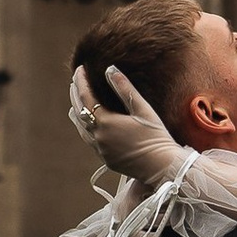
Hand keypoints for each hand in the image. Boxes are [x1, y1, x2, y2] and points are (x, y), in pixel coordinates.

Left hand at [82, 65, 186, 186]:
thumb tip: (110, 69)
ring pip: (81, 128)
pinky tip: (88, 125)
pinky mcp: (106, 159)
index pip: (86, 97)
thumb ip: (125, 88)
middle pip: (79, 112)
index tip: (79, 69)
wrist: (161, 167)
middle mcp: (98, 136)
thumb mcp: (142, 109)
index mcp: (105, 122)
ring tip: (75, 103)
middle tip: (74, 82)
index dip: (81, 82)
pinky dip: (85, 128)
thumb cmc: (156, 136)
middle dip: (76, 95)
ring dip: (77, 113)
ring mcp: (101, 149)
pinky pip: (89, 141)